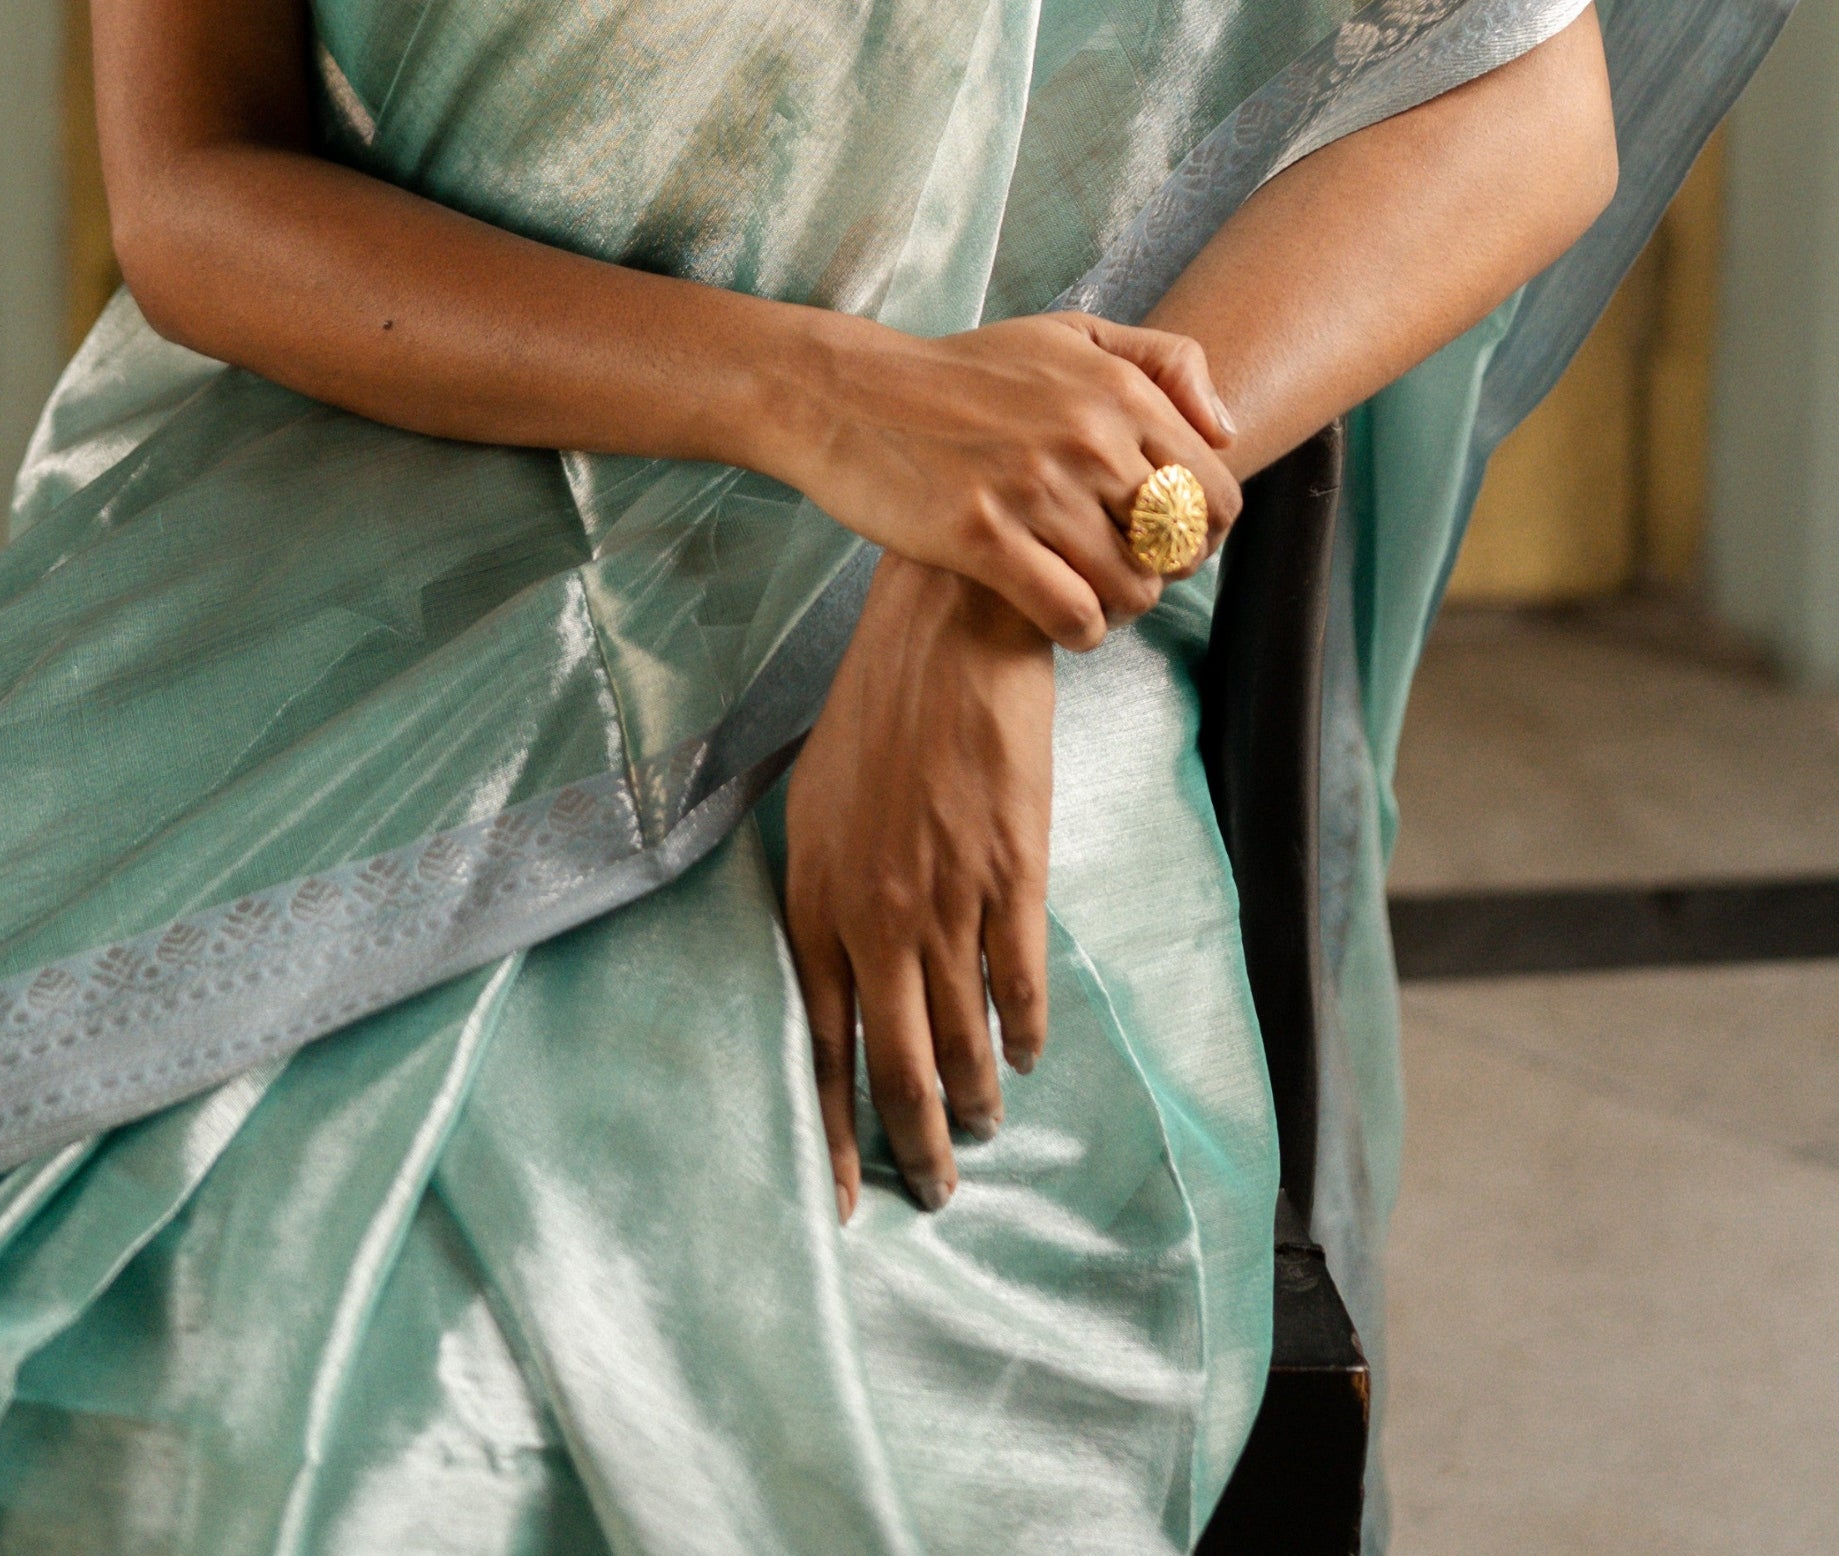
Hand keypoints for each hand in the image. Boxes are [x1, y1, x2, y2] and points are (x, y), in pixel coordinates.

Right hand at [783, 313, 1239, 645]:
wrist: (850, 394)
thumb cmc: (963, 372)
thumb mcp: (1067, 334)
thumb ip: (1161, 363)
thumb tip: (1227, 430)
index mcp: (1116, 390)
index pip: (1217, 492)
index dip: (1206, 532)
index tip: (1169, 539)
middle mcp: (1086, 438)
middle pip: (1181, 550)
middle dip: (1162, 570)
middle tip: (1122, 565)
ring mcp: (1034, 489)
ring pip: (1133, 591)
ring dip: (1118, 605)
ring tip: (1086, 587)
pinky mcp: (983, 538)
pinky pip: (1075, 616)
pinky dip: (1079, 628)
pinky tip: (1055, 608)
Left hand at [783, 558, 1053, 1218]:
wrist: (949, 636)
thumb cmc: (878, 713)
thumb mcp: (818, 807)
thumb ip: (826, 897)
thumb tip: (843, 978)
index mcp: (813, 898)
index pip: (820, 1047)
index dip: (834, 1133)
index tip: (846, 1201)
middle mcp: (872, 914)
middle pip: (895, 1068)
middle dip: (918, 1143)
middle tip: (938, 1189)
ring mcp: (945, 901)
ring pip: (963, 1042)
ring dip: (976, 1098)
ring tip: (984, 1123)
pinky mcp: (1013, 879)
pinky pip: (1021, 990)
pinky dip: (1025, 1035)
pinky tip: (1025, 1053)